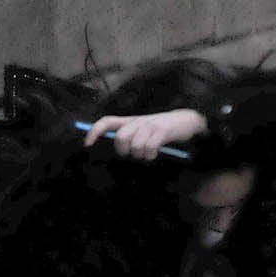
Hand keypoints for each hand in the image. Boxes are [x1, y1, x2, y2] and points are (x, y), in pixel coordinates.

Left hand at [82, 108, 208, 159]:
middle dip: (124, 150)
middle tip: (133, 154)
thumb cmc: (164, 129)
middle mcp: (138, 121)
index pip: (107, 122)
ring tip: (149, 154)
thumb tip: (117, 150)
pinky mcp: (161, 131)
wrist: (188, 121)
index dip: (94, 131)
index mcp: (131, 121)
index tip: (87, 144)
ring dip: (141, 154)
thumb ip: (131, 136)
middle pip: (120, 137)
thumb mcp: (144, 129)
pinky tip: (156, 153)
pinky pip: (149, 147)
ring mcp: (150, 125)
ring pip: (135, 145)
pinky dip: (151, 155)